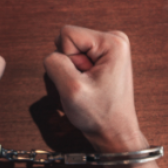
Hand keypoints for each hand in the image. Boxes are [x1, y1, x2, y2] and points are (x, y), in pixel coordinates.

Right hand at [43, 25, 144, 153]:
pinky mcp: (103, 58)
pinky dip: (76, 74)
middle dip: (70, 65)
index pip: (66, 34)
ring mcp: (109, 49)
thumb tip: (52, 54)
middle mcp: (114, 40)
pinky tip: (89, 87)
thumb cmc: (100, 115)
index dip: (67, 59)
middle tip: (86, 84)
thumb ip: (55, 64)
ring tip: (88, 87)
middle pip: (69, 41)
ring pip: (70, 51)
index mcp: (113, 42)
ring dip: (72, 71)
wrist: (114, 133)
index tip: (84, 79)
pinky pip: (76, 58)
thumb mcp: (71, 89)